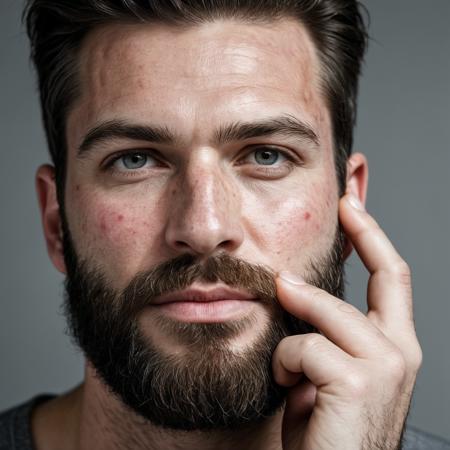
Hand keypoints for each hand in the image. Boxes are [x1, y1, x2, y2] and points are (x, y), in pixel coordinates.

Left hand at [272, 194, 421, 449]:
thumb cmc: (324, 430)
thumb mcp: (324, 371)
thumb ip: (320, 331)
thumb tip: (293, 287)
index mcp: (395, 346)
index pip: (393, 276)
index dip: (373, 235)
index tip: (351, 203)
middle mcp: (402, 351)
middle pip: (386, 273)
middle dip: (361, 234)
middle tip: (337, 211)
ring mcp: (386, 364)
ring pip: (326, 311)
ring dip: (296, 328)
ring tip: (286, 365)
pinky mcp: (359, 380)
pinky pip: (303, 345)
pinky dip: (284, 361)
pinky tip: (288, 387)